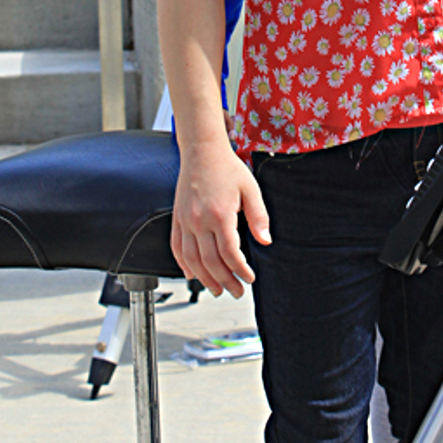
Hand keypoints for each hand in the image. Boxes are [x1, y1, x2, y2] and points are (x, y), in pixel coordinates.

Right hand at [172, 138, 271, 297]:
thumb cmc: (227, 168)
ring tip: (217, 289)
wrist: (202, 151)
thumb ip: (258, 217)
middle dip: (225, 281)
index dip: (241, 270)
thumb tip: (265, 241)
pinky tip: (192, 274)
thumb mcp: (250, 189)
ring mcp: (185, 220)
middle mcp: (199, 220)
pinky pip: (177, 247)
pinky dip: (183, 264)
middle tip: (237, 291)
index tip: (250, 278)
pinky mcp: (177, 218)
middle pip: (211, 262)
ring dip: (204, 279)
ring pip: (192, 260)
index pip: (230, 253)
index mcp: (220, 214)